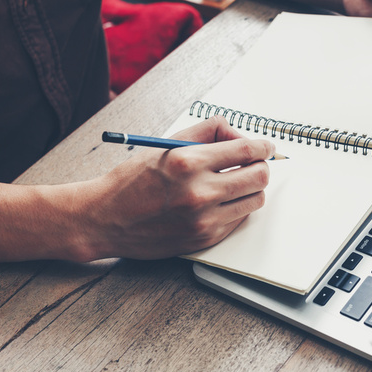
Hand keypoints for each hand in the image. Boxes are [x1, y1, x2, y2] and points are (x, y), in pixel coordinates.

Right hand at [83, 116, 274, 259]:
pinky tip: (217, 201)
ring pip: (255, 200)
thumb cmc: (134, 179)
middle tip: (252, 164)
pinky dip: (235, 207)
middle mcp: (198, 192)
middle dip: (261, 166)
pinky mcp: (204, 239)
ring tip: (233, 183)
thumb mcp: (166, 145)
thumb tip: (240, 135)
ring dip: (250, 188)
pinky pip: (238, 219)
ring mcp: (203, 220)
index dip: (264, 146)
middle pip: (259, 176)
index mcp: (187, 162)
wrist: (105, 219)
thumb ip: (207, 132)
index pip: (247, 150)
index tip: (266, 146)